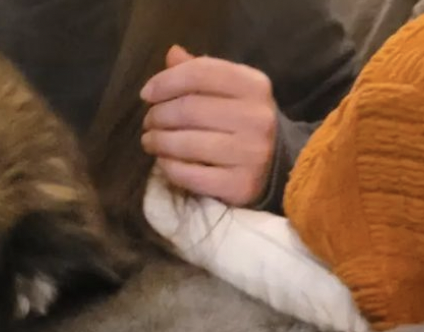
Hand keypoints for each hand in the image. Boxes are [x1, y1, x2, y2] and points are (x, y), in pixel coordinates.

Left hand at [140, 46, 277, 206]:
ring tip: (149, 141)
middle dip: (158, 115)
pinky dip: (169, 167)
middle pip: (190, 109)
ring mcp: (250, 154)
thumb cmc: (244, 124)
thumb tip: (172, 55)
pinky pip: (190, 175)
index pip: (201, 73)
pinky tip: (162, 162)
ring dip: (158, 141)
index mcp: (254, 85)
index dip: (166, 82)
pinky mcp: (239, 185)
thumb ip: (202, 73)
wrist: (277, 167)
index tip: (146, 94)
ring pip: (187, 144)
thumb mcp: (231, 92)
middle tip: (148, 122)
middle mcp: (256, 118)